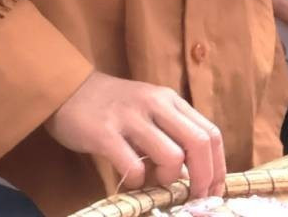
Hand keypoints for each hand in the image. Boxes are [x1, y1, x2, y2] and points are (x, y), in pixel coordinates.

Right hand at [46, 72, 224, 197]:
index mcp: (172, 100)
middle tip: (195, 196)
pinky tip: (132, 180)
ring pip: (172, 155)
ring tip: (157, 182)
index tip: (215, 189)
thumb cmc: (114, 105)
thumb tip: (193, 170)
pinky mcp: (105, 133)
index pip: (210, 133)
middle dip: (204, 176)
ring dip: (169, 178)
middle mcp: (157, 105)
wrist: (68, 90)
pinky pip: (133, 166)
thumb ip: (173, 132)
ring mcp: (131, 118)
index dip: (218, 165)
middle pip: (199, 143)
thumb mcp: (151, 110)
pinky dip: (138, 181)